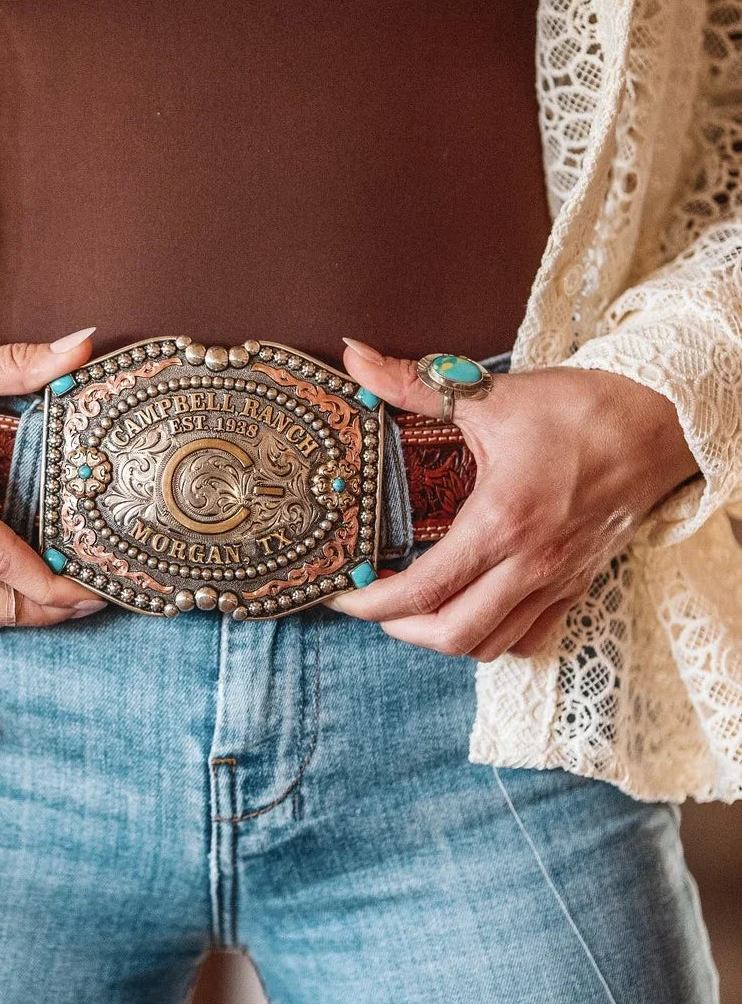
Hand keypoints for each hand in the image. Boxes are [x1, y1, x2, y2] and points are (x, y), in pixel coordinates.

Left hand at [325, 339, 700, 660]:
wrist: (660, 421)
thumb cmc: (579, 409)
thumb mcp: (488, 396)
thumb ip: (412, 383)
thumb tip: (354, 357)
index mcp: (501, 521)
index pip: (423, 589)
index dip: (371, 603)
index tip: (343, 595)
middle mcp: (530, 564)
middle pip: (452, 635)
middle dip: (400, 630)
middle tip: (374, 604)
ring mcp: (557, 581)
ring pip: (492, 646)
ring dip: (444, 638)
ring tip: (416, 610)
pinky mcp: (578, 584)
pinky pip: (531, 639)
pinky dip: (494, 638)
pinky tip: (472, 610)